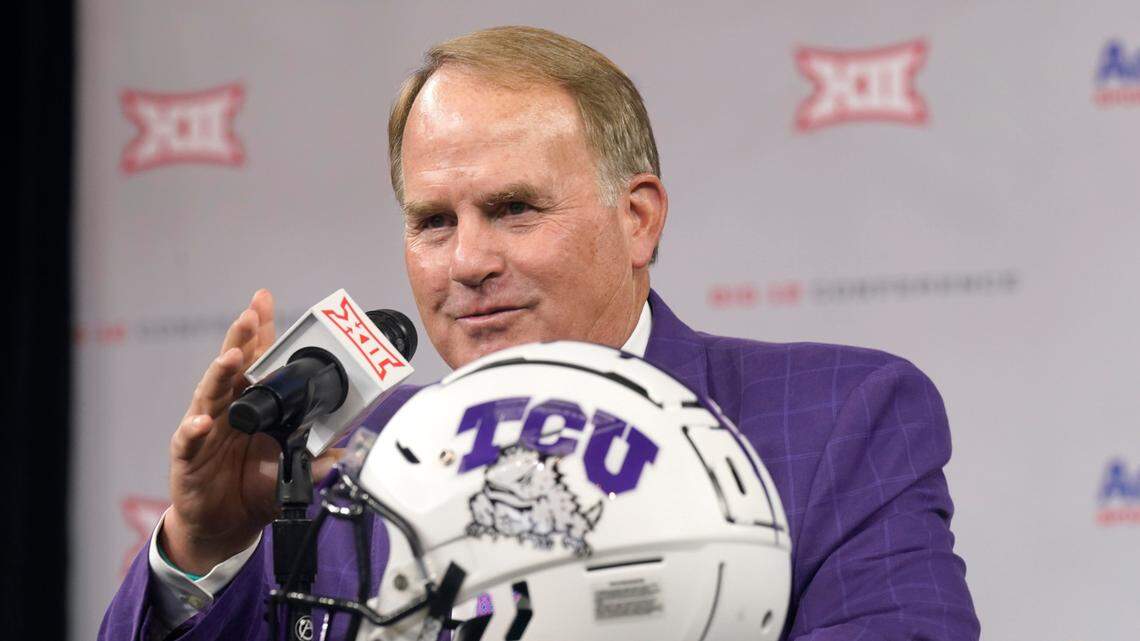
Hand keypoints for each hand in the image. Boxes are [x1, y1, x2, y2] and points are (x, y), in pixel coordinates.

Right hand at [160, 289, 342, 573]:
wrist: (226, 525)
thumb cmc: (255, 487)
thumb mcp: (294, 470)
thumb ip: (318, 458)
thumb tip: (348, 451)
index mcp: (251, 405)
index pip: (256, 361)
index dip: (259, 331)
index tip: (263, 300)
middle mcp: (226, 410)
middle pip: (232, 367)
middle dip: (241, 339)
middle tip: (250, 315)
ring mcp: (204, 431)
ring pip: (209, 394)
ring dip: (220, 374)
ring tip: (233, 357)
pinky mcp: (188, 458)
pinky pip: (188, 441)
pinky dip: (193, 430)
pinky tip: (201, 421)